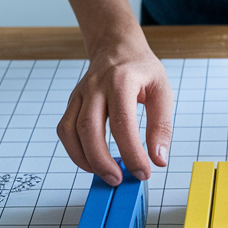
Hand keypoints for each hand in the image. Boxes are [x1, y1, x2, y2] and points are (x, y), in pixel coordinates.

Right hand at [57, 40, 173, 184]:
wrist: (117, 47)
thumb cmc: (141, 70)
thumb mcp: (162, 91)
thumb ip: (162, 126)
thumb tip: (159, 159)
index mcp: (122, 81)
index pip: (123, 123)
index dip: (132, 152)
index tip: (143, 172)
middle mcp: (96, 86)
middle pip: (89, 128)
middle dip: (102, 161)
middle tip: (119, 180)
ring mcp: (80, 93)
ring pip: (70, 130)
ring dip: (84, 159)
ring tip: (105, 174)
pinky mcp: (72, 102)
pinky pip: (64, 129)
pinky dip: (74, 150)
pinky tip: (91, 161)